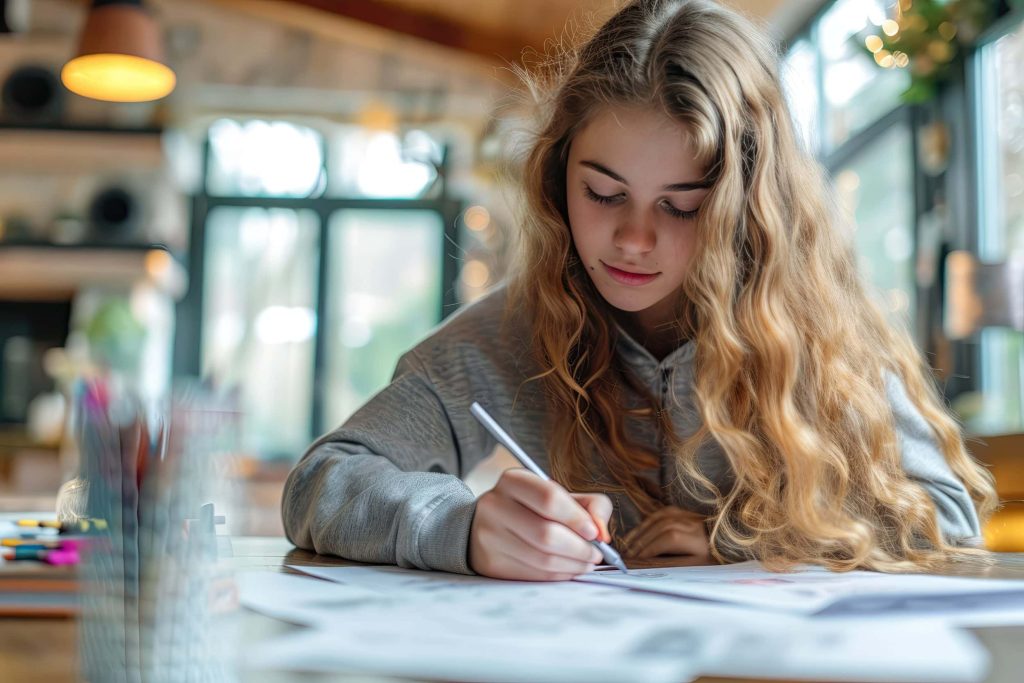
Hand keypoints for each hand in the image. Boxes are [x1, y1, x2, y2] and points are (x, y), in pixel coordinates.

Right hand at [469, 468, 611, 580]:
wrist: (490, 523)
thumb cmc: (535, 508)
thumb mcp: (563, 495)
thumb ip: (593, 506)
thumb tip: (602, 534)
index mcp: (513, 481)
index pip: (549, 498)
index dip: (576, 518)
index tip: (594, 533)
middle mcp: (495, 506)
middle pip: (546, 534)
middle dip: (579, 548)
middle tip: (595, 553)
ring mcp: (489, 537)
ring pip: (541, 559)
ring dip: (573, 565)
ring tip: (586, 562)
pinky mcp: (490, 563)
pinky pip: (533, 575)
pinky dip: (558, 575)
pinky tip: (567, 568)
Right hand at [621, 505, 710, 562]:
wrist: (728, 546)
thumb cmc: (711, 563)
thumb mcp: (696, 570)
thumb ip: (673, 566)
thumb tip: (646, 566)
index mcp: (701, 542)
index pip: (671, 539)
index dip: (651, 547)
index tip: (636, 560)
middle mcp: (696, 526)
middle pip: (663, 527)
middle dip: (642, 541)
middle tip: (626, 554)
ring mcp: (691, 517)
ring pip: (661, 518)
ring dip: (642, 530)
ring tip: (628, 543)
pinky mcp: (686, 512)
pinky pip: (663, 512)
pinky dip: (648, 521)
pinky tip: (639, 531)